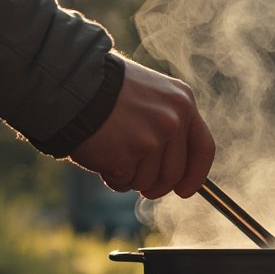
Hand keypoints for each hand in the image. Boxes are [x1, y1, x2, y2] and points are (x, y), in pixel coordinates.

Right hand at [69, 58, 214, 198]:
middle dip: (156, 185)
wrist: (70, 83)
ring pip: (148, 181)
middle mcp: (173, 120)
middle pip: (175, 173)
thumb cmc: (104, 90)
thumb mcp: (150, 95)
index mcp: (182, 101)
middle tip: (139, 182)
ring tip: (111, 149)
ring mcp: (152, 139)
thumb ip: (168, 124)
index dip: (196, 175)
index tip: (185, 190)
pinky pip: (124, 182)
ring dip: (129, 176)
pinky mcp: (128, 156)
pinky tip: (100, 152)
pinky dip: (111, 176)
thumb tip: (179, 169)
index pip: (204, 148)